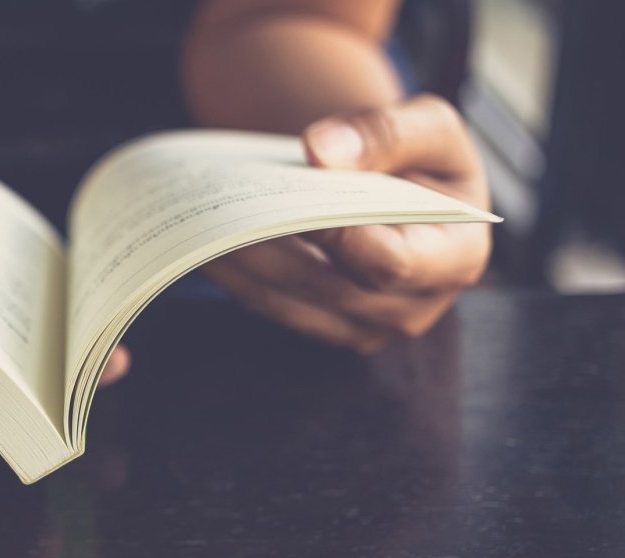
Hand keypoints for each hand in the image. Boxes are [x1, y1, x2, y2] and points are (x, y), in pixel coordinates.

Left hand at [204, 94, 491, 352]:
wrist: (399, 188)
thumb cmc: (421, 157)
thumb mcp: (427, 126)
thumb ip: (385, 132)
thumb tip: (322, 152)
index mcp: (458, 257)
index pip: (391, 262)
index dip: (340, 236)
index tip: (293, 199)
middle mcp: (415, 306)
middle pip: (329, 286)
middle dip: (273, 244)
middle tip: (224, 208)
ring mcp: (368, 328)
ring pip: (288, 301)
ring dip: (241, 262)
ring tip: (203, 219)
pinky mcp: (327, 329)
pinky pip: (270, 306)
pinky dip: (236, 274)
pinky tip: (205, 238)